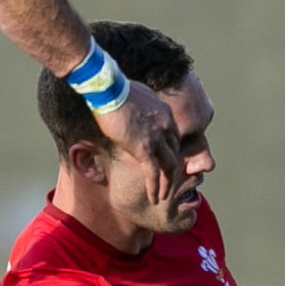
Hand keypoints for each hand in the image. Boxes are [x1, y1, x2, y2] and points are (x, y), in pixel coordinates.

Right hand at [95, 81, 181, 202]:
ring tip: (163, 195)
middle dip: (173, 167)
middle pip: (175, 152)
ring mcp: (156, 138)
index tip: (165, 159)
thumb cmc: (115, 88)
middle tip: (169, 180)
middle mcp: (166, 126)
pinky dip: (155, 187)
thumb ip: (141, 107)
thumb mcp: (136, 96)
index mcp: (165, 113)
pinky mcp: (144, 148)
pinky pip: (154, 172)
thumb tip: (133, 109)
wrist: (109, 89)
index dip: (170, 149)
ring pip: (169, 166)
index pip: (174, 136)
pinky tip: (154, 198)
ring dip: (167, 183)